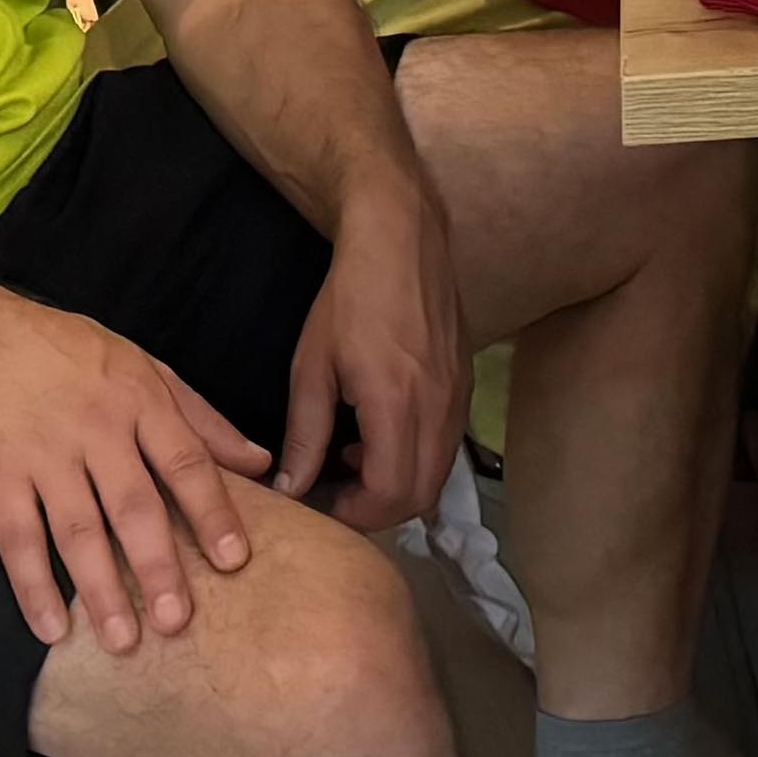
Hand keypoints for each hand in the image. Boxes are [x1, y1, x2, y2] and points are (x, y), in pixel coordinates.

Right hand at [0, 284, 271, 651]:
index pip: (186, 463)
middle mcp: (96, 430)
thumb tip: (259, 461)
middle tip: (177, 621)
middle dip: (158, 566)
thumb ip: (202, 419)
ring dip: (100, 590)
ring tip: (122, 641)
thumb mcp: (143, 367)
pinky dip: (32, 586)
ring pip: (77, 530)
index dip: (213, 513)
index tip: (235, 560)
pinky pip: (17, 539)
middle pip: (133, 506)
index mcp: (140, 402)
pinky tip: (49, 629)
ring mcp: (44, 455)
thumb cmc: (66, 353)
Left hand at [280, 184, 465, 533]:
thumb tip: (292, 489)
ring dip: (399, 485)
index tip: (322, 504)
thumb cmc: (349, 299)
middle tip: (337, 496)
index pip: (390, 494)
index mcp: (397, 404)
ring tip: (354, 463)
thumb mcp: (312, 367)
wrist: (403, 242)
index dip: (355, 514)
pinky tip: (380, 435)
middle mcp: (439, 408)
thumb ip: (304, 434)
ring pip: (438, 473)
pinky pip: (446, 446)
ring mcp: (459, 398)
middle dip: (378, 510)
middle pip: (421, 495)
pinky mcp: (465, 386)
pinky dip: (416, 459)